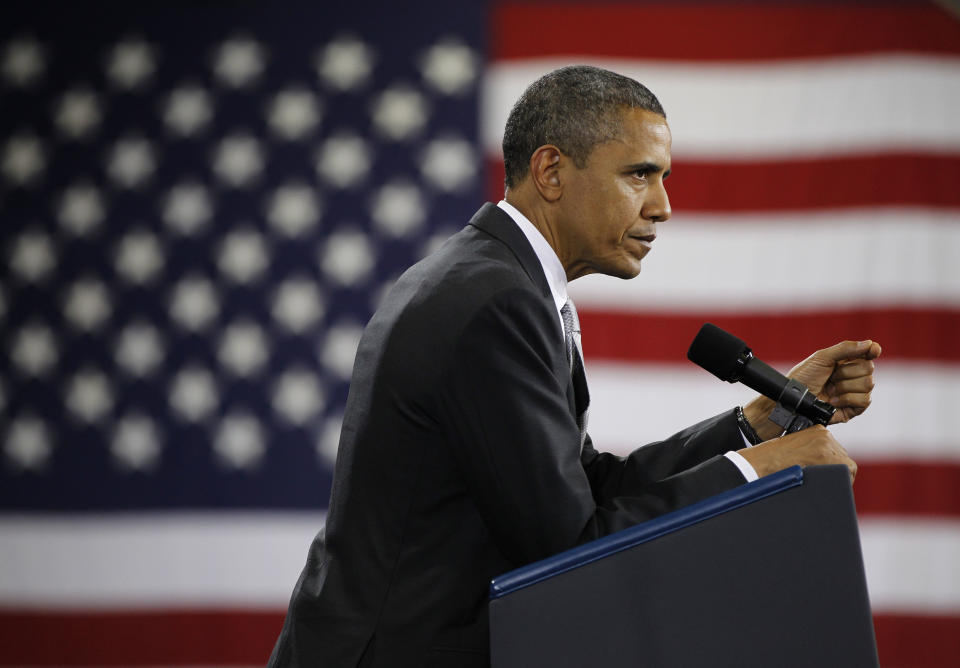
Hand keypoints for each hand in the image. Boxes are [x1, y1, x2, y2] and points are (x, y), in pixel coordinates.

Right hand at [738, 425, 856, 482]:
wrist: (762, 462)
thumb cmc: (773, 458)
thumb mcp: (796, 447)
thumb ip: (812, 450)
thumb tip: (824, 463)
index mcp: (817, 430)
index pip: (836, 449)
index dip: (833, 463)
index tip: (826, 471)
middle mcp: (824, 435)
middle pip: (842, 456)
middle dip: (836, 469)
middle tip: (823, 478)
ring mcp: (827, 445)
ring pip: (847, 465)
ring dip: (838, 475)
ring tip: (824, 482)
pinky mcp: (826, 457)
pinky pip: (847, 471)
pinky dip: (841, 479)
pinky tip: (827, 483)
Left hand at [786, 339, 881, 423]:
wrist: (795, 399)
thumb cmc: (804, 376)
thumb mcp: (821, 357)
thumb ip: (845, 349)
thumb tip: (869, 344)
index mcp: (847, 360)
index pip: (868, 353)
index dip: (872, 351)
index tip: (872, 351)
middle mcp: (854, 375)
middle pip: (869, 368)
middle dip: (846, 372)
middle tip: (831, 377)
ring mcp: (856, 392)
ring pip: (868, 384)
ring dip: (844, 386)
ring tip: (830, 389)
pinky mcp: (855, 408)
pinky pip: (864, 400)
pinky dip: (847, 399)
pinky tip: (833, 401)